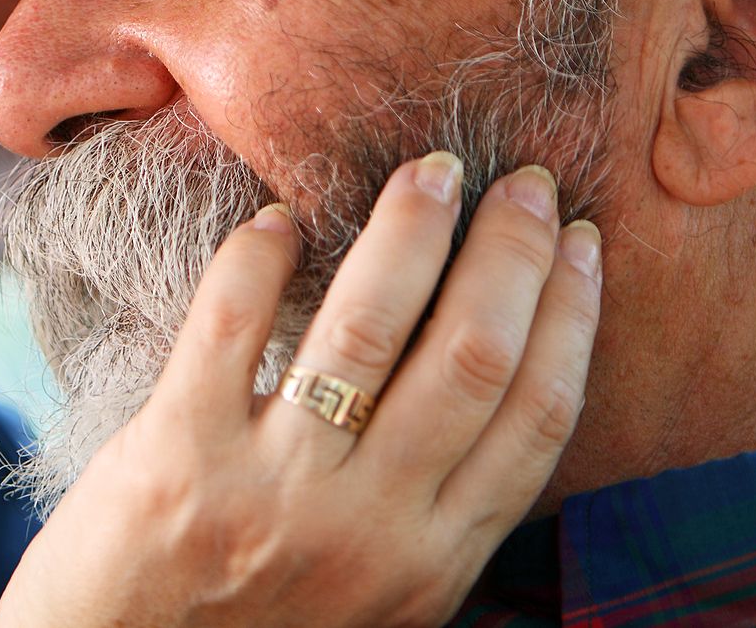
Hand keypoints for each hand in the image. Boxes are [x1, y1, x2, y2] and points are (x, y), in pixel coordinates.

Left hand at [0, 154, 601, 627]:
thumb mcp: (375, 595)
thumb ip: (428, 508)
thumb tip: (494, 379)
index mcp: (432, 560)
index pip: (536, 418)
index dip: (568, 314)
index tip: (576, 239)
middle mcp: (370, 528)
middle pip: (473, 357)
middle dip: (507, 252)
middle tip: (516, 179)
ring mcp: (274, 490)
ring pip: (370, 328)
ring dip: (408, 232)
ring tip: (430, 170)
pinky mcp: (179, 455)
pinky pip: (231, 325)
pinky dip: (260, 258)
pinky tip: (281, 215)